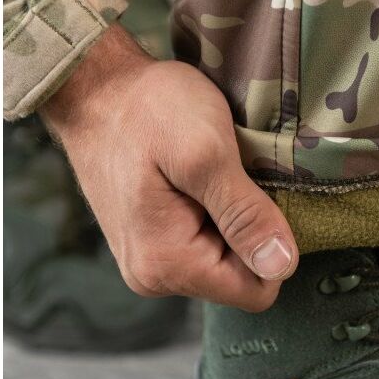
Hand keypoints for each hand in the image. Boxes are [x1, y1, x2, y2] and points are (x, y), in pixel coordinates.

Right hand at [41, 25, 298, 310]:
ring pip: (226, 261)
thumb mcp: (207, 154)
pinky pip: (206, 245)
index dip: (272, 245)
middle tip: (231, 178)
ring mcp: (149, 262)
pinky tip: (201, 180)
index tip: (256, 196)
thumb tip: (283, 266)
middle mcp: (154, 277)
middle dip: (249, 231)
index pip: (256, 291)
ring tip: (213, 175)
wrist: (95, 87)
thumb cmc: (148, 110)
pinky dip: (214, 213)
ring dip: (233, 219)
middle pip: (241, 278)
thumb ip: (245, 215)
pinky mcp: (151, 243)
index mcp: (168, 265)